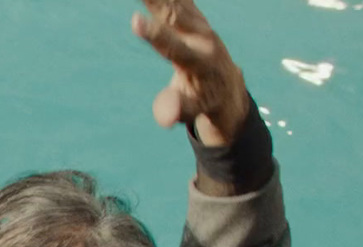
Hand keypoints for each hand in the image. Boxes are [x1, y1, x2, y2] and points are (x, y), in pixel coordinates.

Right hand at [133, 0, 249, 146]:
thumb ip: (177, 111)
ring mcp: (202, 27)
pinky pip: (182, 1)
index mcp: (201, 63)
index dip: (154, 35)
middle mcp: (204, 40)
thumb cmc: (203, 102)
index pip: (174, 48)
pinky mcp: (198, 19)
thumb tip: (165, 118)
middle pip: (176, 17)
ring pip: (178, 4)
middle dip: (156, 2)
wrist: (228, 86)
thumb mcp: (192, 112)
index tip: (135, 20)